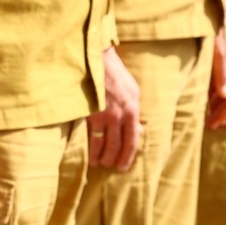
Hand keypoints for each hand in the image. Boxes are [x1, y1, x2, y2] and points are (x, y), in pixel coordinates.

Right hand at [87, 46, 141, 170]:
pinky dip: (89, 147)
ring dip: (100, 156)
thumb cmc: (114, 74)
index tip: (122, 166)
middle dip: (113, 158)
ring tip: (97, 163)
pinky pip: (89, 135)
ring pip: (103, 143)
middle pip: (118, 144)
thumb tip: (138, 130)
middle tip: (109, 166)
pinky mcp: (88, 110)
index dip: (128, 156)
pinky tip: (87, 154)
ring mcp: (103, 112)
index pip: (133, 139)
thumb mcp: (132, 91)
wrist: (96, 57)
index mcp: (132, 108)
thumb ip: (134, 111)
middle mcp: (120, 113)